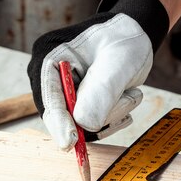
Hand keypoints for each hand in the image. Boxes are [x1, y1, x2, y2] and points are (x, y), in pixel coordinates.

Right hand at [27, 0, 168, 150]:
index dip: (59, 122)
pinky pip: (91, 126)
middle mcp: (49, 78)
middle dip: (99, 114)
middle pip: (64, 116)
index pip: (49, 97)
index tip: (70, 143)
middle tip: (128, 96)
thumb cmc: (123, 40)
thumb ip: (101, 91)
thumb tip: (83, 123)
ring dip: (112, 114)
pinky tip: (125, 97)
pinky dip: (112, 117)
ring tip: (129, 91)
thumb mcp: (118, 61)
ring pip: (82, 125)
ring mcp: (62, 94)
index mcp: (49, 57)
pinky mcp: (76, 106)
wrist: (132, 37)